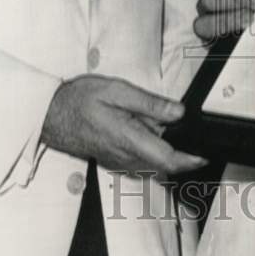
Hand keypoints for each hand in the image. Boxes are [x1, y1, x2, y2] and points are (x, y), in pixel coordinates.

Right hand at [41, 74, 206, 175]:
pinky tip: (144, 128)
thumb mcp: (117, 91)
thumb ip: (150, 104)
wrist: (50, 114)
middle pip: (163, 164)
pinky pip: (139, 159)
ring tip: (162, 125)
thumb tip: (178, 112)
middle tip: (190, 135)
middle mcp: (125, 156)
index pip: (167, 159)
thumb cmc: (79, 100)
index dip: (190, 160)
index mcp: (128, 139)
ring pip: (152, 162)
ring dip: (164, 149)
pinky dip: (150, 148)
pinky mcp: (113, 159)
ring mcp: (118, 161)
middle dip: (181, 154)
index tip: (205, 156)